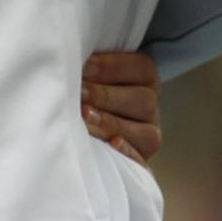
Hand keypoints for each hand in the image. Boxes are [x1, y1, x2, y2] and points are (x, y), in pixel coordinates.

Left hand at [82, 49, 160, 165]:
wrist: (81, 135)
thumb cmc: (84, 98)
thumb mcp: (91, 77)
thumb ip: (88, 69)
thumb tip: (70, 59)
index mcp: (145, 80)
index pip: (142, 68)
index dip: (114, 66)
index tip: (85, 67)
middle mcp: (150, 108)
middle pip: (143, 99)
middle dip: (106, 95)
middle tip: (80, 93)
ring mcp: (148, 136)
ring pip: (145, 131)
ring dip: (111, 122)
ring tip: (84, 116)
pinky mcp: (140, 160)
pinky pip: (141, 161)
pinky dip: (128, 152)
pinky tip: (111, 142)